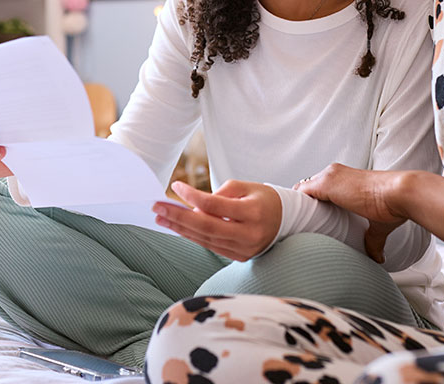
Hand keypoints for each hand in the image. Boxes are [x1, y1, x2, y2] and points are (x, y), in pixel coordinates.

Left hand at [153, 180, 280, 261]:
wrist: (286, 222)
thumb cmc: (264, 199)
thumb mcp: (248, 186)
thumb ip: (222, 192)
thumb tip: (195, 204)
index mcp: (253, 213)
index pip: (214, 205)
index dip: (192, 196)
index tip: (176, 186)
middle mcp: (249, 234)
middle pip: (205, 226)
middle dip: (178, 217)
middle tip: (157, 207)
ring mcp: (244, 249)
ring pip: (205, 239)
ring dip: (180, 228)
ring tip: (161, 218)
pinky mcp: (239, 257)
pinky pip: (210, 246)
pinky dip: (192, 236)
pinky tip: (178, 228)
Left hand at [296, 164, 406, 263]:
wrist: (399, 194)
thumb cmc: (393, 205)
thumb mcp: (377, 223)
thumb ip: (372, 239)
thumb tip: (378, 257)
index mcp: (346, 178)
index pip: (320, 186)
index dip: (314, 203)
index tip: (310, 220)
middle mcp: (335, 172)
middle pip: (308, 187)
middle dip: (303, 206)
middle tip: (300, 225)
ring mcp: (330, 176)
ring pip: (302, 188)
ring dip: (299, 206)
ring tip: (296, 225)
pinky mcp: (326, 183)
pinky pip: (301, 192)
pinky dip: (298, 205)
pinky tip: (297, 220)